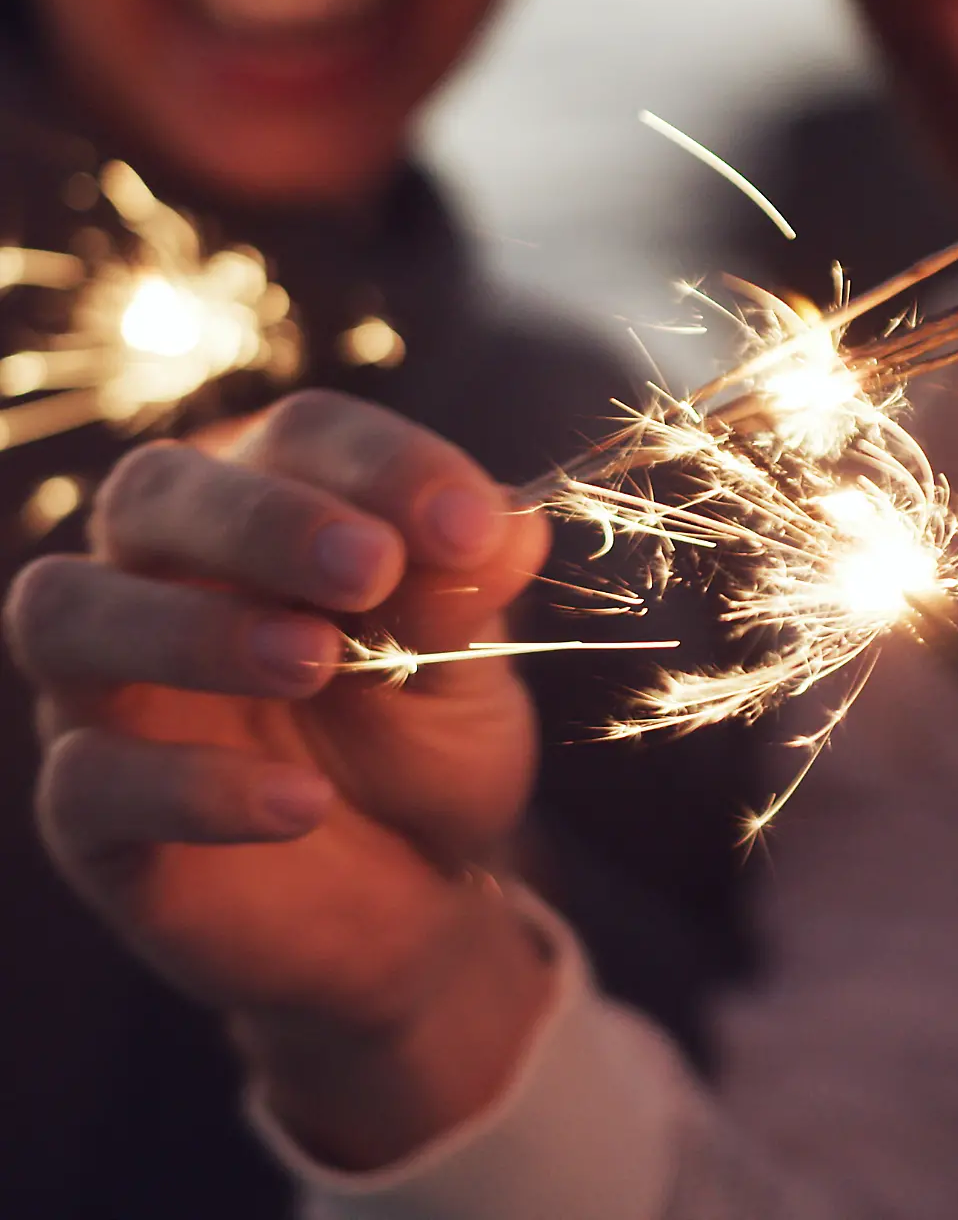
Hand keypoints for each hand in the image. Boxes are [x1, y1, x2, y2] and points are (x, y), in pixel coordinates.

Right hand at [4, 391, 554, 1166]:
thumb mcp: (469, 681)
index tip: (472, 526)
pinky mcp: (89, 813)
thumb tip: (511, 525)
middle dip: (261, 519)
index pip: (298, 438)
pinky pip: (87, 777)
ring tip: (313, 662)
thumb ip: (466, 606)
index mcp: (272, 509)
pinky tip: (301, 807)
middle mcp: (164, 574)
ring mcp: (109, 688)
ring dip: (188, 626)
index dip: (382, 465)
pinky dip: (190, 786)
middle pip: (152, 491)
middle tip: (369, 568)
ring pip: (64, 609)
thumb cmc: (424, 751)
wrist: (407, 902)